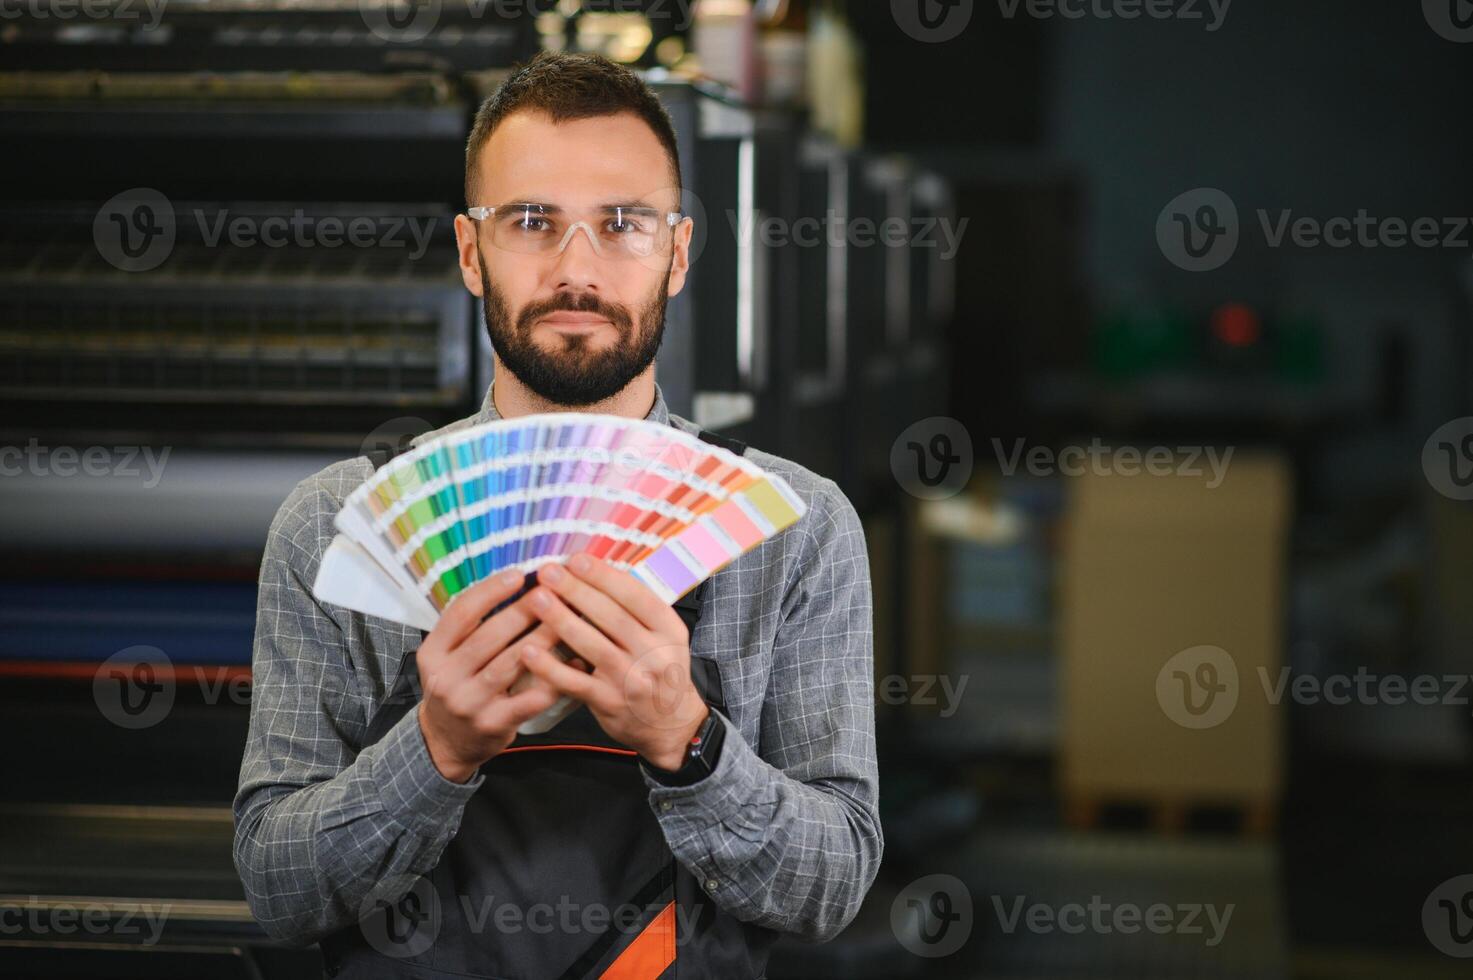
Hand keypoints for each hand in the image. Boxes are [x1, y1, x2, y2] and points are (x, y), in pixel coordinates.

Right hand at [415, 570, 567, 781]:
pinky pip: (529, 698)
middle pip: (488, 636)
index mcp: (433, 653)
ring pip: (510, 664)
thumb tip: (517, 586)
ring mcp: (468, 703)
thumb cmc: (457, 686)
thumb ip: (472, 628)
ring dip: (541, 639)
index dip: (489, 591)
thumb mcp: (448, 657)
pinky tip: (575, 663)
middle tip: (551, 592)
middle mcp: (445, 677)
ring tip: (566, 620)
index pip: (460, 613)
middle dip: (522, 611)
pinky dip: (553, 679)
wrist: (445, 742)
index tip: (518, 575)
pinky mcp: (493, 724)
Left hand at [518, 554, 709, 770]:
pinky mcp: (609, 703)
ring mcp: (632, 680)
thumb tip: (593, 573)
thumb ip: (635, 611)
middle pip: (613, 617)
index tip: (576, 559)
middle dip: (577, 591)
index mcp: (668, 629)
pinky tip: (528, 650)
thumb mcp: (664, 637)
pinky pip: (575, 682)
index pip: (636, 596)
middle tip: (549, 572)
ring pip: (593, 646)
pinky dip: (550, 667)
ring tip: (536, 599)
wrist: (671, 725)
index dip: (605, 576)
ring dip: (561, 620)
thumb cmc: (659, 672)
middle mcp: (654, 654)